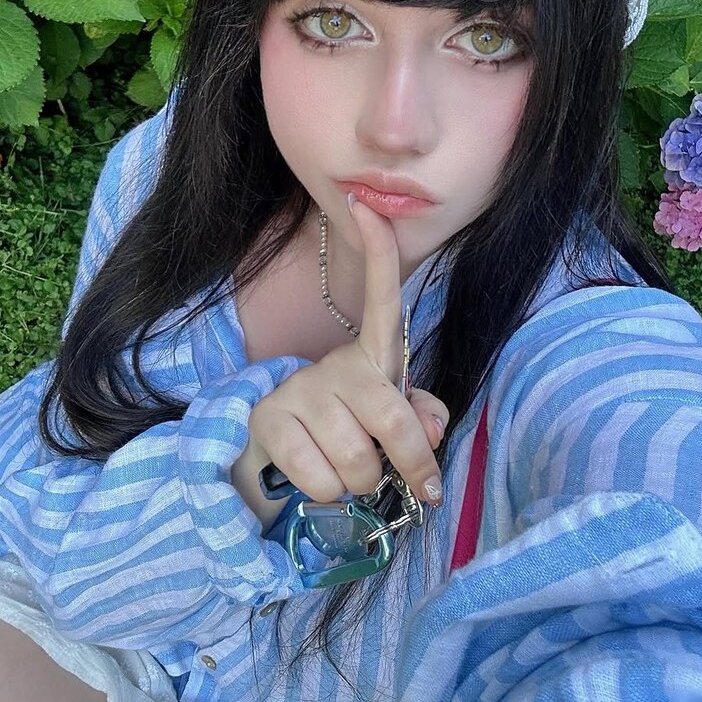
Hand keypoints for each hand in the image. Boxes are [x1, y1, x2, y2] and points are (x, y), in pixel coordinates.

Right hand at [247, 194, 449, 505]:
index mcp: (370, 355)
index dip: (379, 254)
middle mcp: (334, 363)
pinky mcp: (268, 421)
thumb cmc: (349, 435)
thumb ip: (420, 419)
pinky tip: (318, 478)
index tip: (369, 208)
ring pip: (357, 458)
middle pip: (392, 413)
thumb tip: (432, 427)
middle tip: (419, 484)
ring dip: (364, 482)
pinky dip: (330, 493)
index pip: (380, 297)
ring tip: (350, 472)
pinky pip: (321, 478)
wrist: (279, 464)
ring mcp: (297, 389)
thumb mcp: (389, 424)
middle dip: (412, 461)